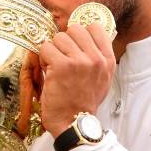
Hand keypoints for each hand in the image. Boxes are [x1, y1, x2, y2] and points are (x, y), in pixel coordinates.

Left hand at [38, 22, 115, 136]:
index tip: (75, 46)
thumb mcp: (102, 78)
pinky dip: (43, 59)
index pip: (95, 27)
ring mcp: (79, 61)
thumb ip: (97, 57)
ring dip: (53, 50)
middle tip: (62, 58)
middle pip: (75, 29)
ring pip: (59, 37)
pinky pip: (46, 47)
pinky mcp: (62, 65)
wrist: (74, 123)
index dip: (80, 34)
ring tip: (55, 67)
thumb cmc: (84, 102)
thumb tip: (86, 36)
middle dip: (65, 42)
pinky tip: (48, 71)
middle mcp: (96, 58)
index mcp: (108, 60)